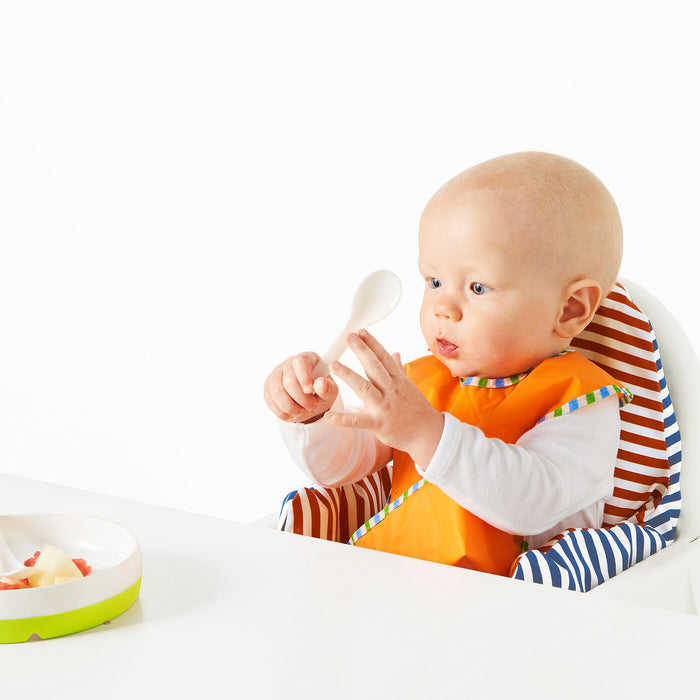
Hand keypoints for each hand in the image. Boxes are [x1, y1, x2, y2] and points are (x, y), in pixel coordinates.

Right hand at [263, 352, 338, 422]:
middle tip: (312, 406)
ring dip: (289, 406)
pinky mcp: (268, 386)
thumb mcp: (330, 391)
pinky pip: (270, 400)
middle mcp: (290, 363)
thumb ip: (328, 388)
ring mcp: (277, 374)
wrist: (310, 400)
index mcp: (308, 358)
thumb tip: (320, 383)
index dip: (304, 376)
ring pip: (277, 390)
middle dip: (300, 397)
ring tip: (301, 412)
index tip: (310, 391)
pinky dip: (281, 412)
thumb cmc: (321, 392)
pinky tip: (290, 416)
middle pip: (289, 379)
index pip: (301, 362)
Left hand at [325, 329, 443, 465]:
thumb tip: (395, 353)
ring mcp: (384, 407)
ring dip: (348, 375)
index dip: (372, 343)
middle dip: (361, 350)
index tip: (361, 331)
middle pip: (374, 367)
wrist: (427, 434)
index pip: (384, 358)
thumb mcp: (409, 386)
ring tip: (334, 365)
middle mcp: (391, 391)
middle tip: (349, 337)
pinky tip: (328, 416)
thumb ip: (399, 369)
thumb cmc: (416, 409)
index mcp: (398, 380)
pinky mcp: (377, 424)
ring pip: (364, 388)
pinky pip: (357, 421)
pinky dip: (342, 419)